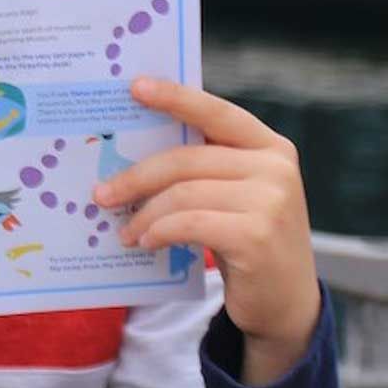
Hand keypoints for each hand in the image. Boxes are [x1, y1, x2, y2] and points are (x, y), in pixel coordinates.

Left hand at [94, 77, 321, 385]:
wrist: (286, 299)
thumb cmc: (247, 237)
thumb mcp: (235, 194)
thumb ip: (205, 167)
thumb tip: (132, 151)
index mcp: (269, 145)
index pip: (216, 112)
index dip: (175, 98)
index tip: (134, 87)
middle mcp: (276, 167)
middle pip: (185, 159)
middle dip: (136, 176)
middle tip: (101, 194)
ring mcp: (272, 200)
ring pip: (183, 193)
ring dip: (144, 213)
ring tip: (125, 230)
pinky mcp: (258, 235)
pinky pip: (189, 224)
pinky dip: (159, 232)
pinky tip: (145, 242)